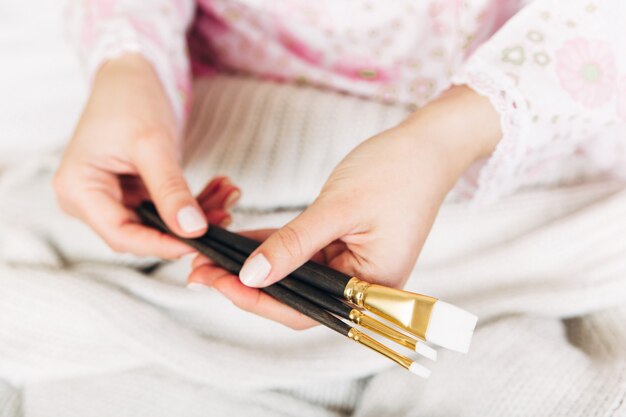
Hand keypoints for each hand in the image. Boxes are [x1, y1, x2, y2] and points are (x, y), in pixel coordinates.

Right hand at [54, 54, 238, 257]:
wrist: (130, 75)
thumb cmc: (128, 99)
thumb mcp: (151, 144)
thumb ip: (170, 190)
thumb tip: (192, 229)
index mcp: (78, 189)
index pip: (121, 234)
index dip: (161, 244)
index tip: (199, 242)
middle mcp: (88, 200)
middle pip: (141, 232)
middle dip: (185, 228)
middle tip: (225, 214)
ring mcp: (111, 198)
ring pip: (159, 223)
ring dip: (197, 213)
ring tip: (228, 195)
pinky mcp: (132, 193)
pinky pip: (165, 208)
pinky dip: (193, 202)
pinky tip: (219, 188)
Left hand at [188, 86, 501, 328]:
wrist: (426, 145)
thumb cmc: (395, 172)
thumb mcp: (338, 208)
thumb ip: (294, 244)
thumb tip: (250, 275)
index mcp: (372, 289)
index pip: (307, 309)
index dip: (259, 301)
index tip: (219, 283)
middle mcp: (361, 286)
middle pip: (296, 296)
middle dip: (247, 285)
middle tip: (200, 270)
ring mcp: (351, 266)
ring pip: (293, 274)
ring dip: (253, 265)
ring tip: (209, 255)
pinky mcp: (342, 245)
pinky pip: (300, 252)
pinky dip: (271, 246)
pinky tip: (236, 240)